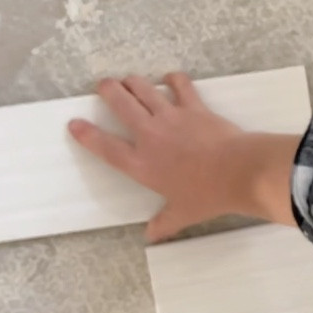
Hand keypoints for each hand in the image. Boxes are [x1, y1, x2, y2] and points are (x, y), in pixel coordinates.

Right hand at [67, 73, 299, 242]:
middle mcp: (150, 135)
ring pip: (144, 89)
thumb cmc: (207, 196)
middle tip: (103, 84)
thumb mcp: (182, 214)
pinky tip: (171, 77)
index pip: (106, 147)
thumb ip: (164, 223)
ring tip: (128, 79)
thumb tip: (152, 235)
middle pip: (121, 105)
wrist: (238, 172)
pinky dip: (174, 79)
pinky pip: (180, 86)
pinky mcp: (194, 107)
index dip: (87, 135)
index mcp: (141, 164)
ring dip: (134, 81)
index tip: (74, 123)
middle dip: (108, 90)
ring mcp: (171, 117)